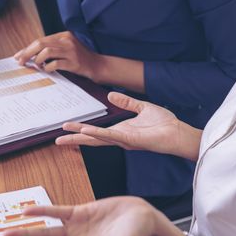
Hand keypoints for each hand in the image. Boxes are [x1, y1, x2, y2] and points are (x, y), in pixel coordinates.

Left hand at [14, 31, 103, 79]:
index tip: (18, 56)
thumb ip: (51, 49)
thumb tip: (30, 56)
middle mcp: (67, 41)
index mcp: (63, 35)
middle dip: (27, 53)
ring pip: (47, 52)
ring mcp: (71, 51)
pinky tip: (47, 70)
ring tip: (36, 66)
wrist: (98, 66)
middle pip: (41, 44)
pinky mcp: (74, 62)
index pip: (40, 40)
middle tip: (20, 62)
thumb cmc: (79, 59)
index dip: (27, 48)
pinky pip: (56, 63)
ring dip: (37, 60)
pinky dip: (48, 68)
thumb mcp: (66, 49)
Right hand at [56, 92, 190, 156]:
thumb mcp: (142, 107)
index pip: (96, 131)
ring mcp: (123, 140)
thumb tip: (111, 95)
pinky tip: (86, 131)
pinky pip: (110, 135)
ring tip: (64, 136)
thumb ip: (126, 102)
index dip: (81, 130)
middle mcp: (119, 138)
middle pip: (91, 139)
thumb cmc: (164, 124)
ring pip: (96, 138)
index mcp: (121, 130)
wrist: (178, 133)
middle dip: (74, 139)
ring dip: (80, 135)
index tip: (67, 130)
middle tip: (57, 140)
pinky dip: (97, 133)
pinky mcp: (130, 139)